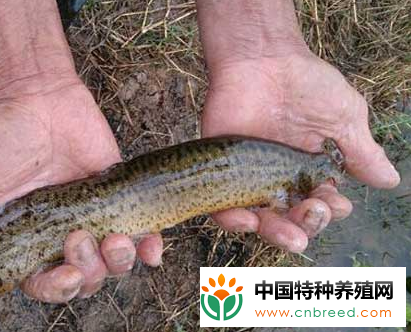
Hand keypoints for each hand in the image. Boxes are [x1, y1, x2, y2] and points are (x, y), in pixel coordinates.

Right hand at [0, 77, 162, 301]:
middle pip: (85, 279)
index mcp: (27, 243)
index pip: (46, 284)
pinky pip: (143, 234)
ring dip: (119, 261)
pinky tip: (152, 247)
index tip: (66, 273)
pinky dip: (150, 248)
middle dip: (88, 271)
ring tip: (116, 238)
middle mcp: (61, 236)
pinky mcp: (117, 197)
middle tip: (80, 237)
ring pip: (114, 263)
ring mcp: (93, 217)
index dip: (58, 288)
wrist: (34, 96)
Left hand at [202, 52, 399, 251]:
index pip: (323, 205)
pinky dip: (234, 220)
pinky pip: (223, 208)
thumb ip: (362, 152)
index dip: (331, 210)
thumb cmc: (306, 84)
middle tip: (313, 211)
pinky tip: (248, 220)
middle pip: (294, 220)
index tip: (335, 202)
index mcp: (311, 172)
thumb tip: (389, 181)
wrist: (262, 59)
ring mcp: (250, 178)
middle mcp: (281, 181)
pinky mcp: (221, 172)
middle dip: (308, 225)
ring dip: (277, 234)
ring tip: (289, 236)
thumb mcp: (344, 117)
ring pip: (262, 221)